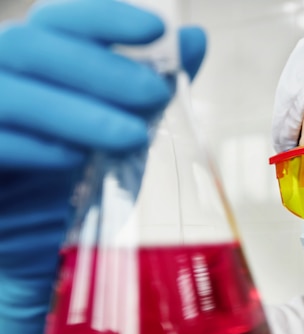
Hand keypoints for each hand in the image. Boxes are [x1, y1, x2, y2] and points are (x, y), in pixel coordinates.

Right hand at [0, 1, 206, 333]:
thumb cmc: (73, 180)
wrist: (29, 251)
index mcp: (34, 70)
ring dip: (79, 109)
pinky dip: (38, 147)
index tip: (158, 29)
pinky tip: (75, 160)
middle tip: (155, 94)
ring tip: (136, 134)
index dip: (104, 17)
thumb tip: (196, 40)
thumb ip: (150, 84)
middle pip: (31, 46)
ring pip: (11, 92)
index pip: (58, 22)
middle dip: (100, 67)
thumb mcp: (118, 129)